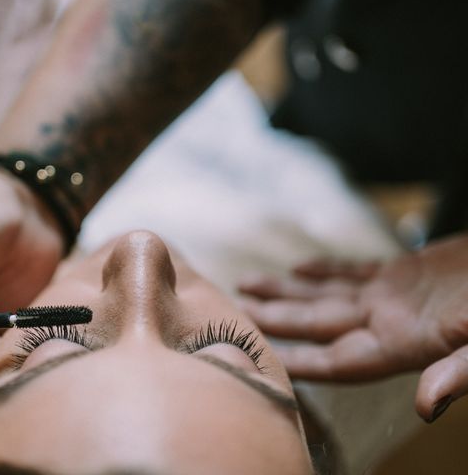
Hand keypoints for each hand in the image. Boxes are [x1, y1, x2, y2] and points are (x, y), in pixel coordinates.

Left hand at [238, 235, 467, 422]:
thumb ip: (460, 371)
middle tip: (231, 309)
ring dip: (287, 291)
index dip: (297, 360)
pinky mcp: (407, 270)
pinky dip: (325, 269)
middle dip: (275, 318)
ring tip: (247, 284)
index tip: (254, 355)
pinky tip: (299, 268)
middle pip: (317, 324)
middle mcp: (391, 322)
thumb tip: (427, 408)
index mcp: (404, 343)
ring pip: (327, 295)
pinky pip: (354, 271)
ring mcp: (396, 296)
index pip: (336, 360)